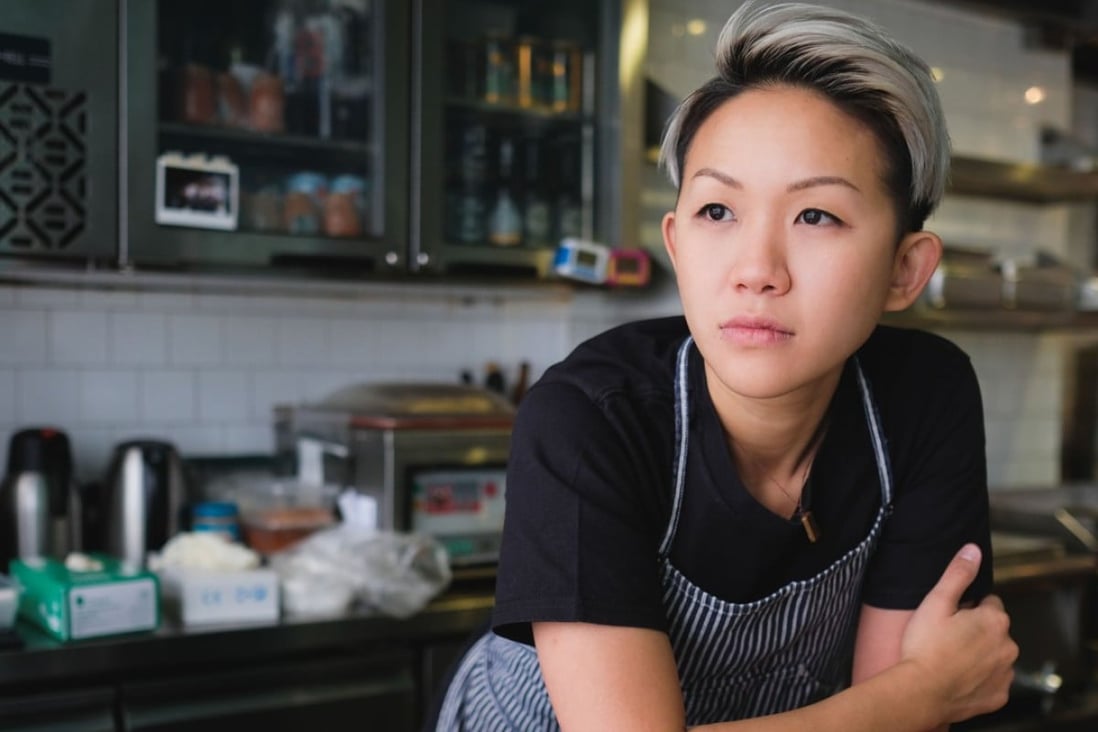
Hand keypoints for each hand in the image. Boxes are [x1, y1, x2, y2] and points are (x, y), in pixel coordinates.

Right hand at [900, 544, 1017, 722]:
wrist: (921, 692)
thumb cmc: (925, 647)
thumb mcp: (936, 602)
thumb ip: (958, 574)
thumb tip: (973, 550)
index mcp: (995, 620)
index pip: (989, 604)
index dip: (968, 608)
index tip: (950, 618)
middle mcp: (1008, 646)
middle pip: (993, 630)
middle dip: (975, 631)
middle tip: (946, 638)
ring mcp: (1005, 673)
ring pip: (994, 655)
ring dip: (979, 655)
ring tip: (950, 658)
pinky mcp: (999, 695)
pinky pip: (992, 681)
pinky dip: (979, 679)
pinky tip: (958, 677)